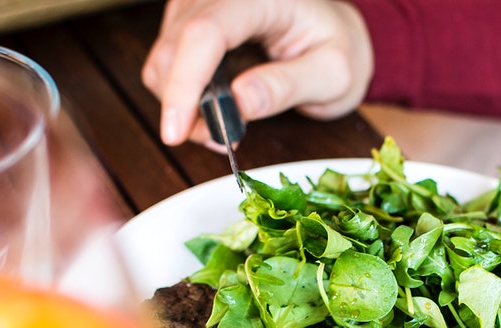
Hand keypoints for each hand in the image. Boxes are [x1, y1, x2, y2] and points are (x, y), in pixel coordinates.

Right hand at [142, 0, 372, 150]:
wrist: (331, 31)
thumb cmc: (336, 49)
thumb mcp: (331, 75)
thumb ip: (286, 87)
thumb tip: (239, 102)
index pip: (206, 33)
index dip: (185, 84)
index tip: (176, 132)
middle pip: (174, 47)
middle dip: (184, 105)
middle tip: (220, 139)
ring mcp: (200, 4)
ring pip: (164, 58)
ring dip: (183, 103)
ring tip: (227, 124)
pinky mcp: (189, 19)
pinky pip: (169, 61)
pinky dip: (185, 94)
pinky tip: (217, 106)